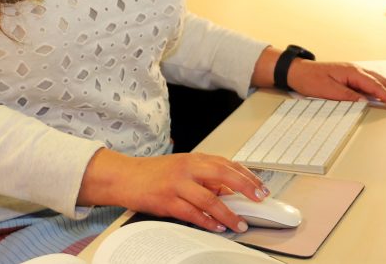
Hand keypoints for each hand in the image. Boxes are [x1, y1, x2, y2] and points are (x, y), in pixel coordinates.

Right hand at [78, 149, 267, 232]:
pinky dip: (207, 221)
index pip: (226, 164)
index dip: (246, 176)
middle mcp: (187, 168)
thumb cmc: (154, 173)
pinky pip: (192, 213)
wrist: (125, 177)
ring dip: (228, 213)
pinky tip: (217, 227)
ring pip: (209, 199)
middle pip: (222, 175)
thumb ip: (204, 176)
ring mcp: (177, 184)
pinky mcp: (167, 201)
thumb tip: (230, 190)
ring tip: (240, 223)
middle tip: (258, 200)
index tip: (260, 188)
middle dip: (244, 188)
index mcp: (193, 159)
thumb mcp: (182, 168)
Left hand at [287, 59, 385, 110]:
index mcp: (351, 72)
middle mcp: (355, 69)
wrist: (297, 71)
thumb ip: (346, 95)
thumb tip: (363, 101)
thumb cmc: (309, 79)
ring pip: (378, 80)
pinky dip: (382, 87)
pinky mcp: (350, 76)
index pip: (374, 85)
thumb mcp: (327, 90)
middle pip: (381, 81)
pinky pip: (371, 82)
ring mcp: (353, 72)